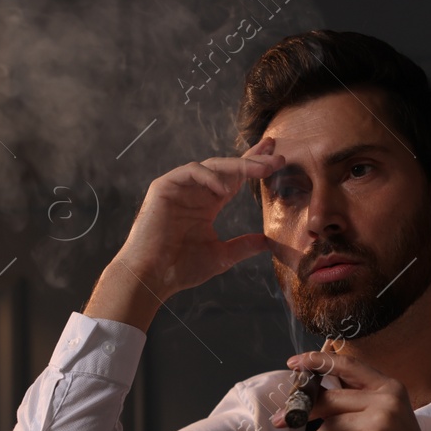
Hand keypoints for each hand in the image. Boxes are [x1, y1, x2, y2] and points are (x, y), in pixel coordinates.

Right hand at [116, 136, 284, 301]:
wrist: (152, 277)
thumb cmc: (180, 269)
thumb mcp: (221, 256)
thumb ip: (243, 246)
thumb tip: (267, 242)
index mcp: (207, 204)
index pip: (235, 179)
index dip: (254, 166)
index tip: (278, 159)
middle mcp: (194, 192)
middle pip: (227, 167)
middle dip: (253, 159)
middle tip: (277, 154)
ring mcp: (179, 188)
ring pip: (212, 165)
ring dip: (238, 165)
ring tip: (261, 169)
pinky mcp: (164, 187)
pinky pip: (191, 172)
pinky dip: (209, 177)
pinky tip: (225, 189)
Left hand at [271, 346, 430, 430]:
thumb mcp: (383, 423)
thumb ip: (357, 406)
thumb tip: (315, 399)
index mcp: (390, 388)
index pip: (348, 365)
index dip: (318, 361)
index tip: (294, 364)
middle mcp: (387, 398)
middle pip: (331, 397)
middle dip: (301, 411)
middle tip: (281, 421)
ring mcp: (381, 419)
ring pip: (329, 425)